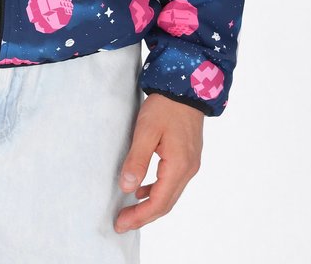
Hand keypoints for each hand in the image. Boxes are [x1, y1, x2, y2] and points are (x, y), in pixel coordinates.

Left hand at [115, 92, 203, 232]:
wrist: (186, 86)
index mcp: (179, 166)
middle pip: (166, 203)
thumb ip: (137, 160)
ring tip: (129, 211)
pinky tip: (142, 189)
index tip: (120, 223)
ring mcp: (190, 164)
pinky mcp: (187, 156)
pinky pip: (172, 182)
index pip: (159, 202)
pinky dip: (157, 190)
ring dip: (150, 205)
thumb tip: (127, 188)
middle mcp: (188, 169)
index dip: (140, 216)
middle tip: (121, 223)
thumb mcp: (146, 130)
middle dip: (143, 216)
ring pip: (170, 194)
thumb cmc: (166, 105)